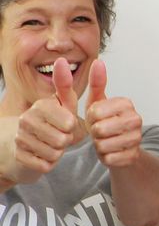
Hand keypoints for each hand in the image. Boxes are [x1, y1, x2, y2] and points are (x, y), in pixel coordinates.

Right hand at [12, 57, 79, 176]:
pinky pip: (45, 165)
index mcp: (41, 105)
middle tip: (59, 136)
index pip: (70, 122)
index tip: (66, 123)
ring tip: (51, 145)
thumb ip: (67, 85)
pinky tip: (42, 155)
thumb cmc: (53, 122)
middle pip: (63, 139)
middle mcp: (27, 120)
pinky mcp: (19, 157)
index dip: (73, 127)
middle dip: (66, 141)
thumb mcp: (65, 104)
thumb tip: (61, 59)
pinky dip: (49, 163)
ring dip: (58, 152)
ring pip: (55, 153)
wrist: (23, 143)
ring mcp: (20, 139)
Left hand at [84, 60, 144, 167]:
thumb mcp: (97, 102)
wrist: (120, 147)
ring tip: (104, 141)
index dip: (89, 118)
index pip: (95, 112)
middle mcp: (136, 119)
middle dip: (94, 133)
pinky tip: (110, 151)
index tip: (96, 118)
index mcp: (126, 104)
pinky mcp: (134, 155)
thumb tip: (98, 61)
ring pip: (103, 145)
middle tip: (100, 132)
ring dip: (99, 145)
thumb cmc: (105, 122)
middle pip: (99, 129)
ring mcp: (137, 138)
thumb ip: (96, 83)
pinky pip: (109, 158)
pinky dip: (105, 157)